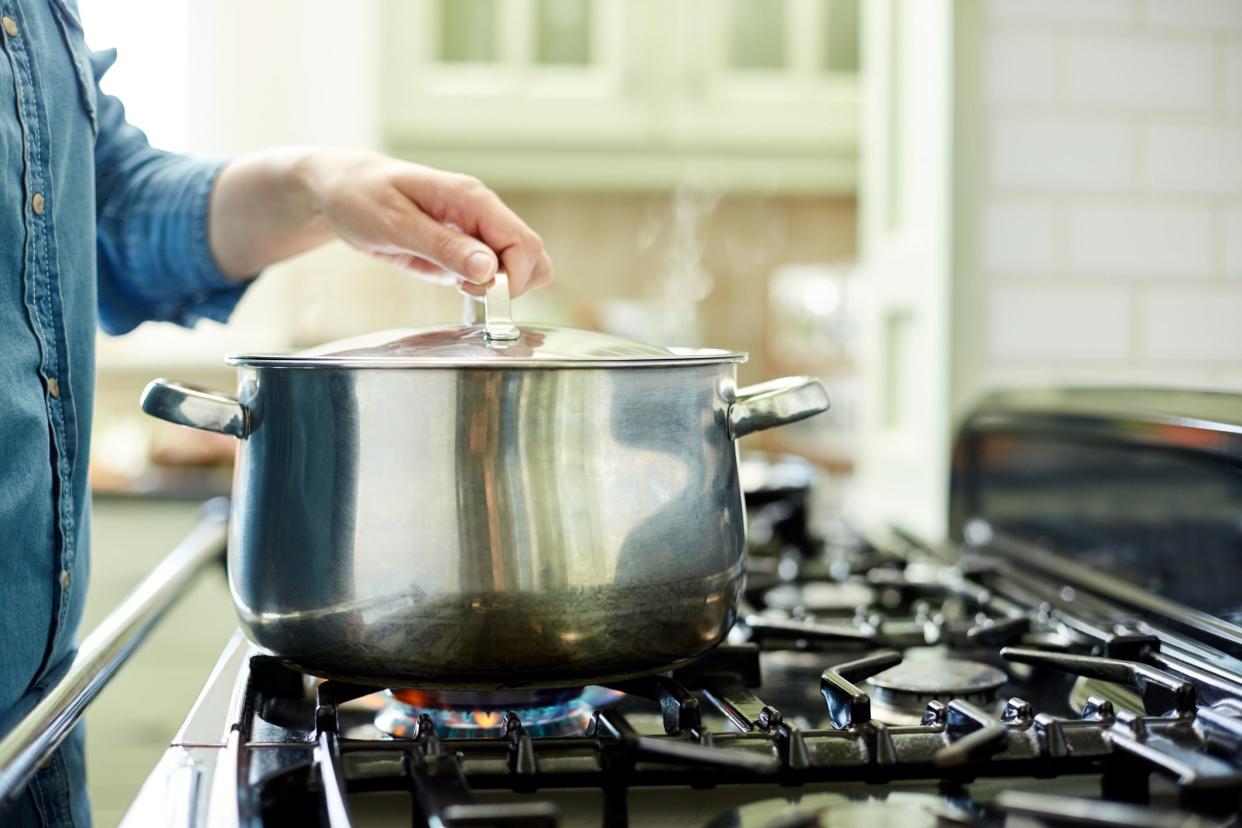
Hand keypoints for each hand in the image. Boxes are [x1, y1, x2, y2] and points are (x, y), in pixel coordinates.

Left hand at [302, 150, 552, 296]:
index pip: (524, 244)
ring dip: (500, 287)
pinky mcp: (466, 247)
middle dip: (512, 285)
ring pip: (521, 266)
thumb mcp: (396, 224)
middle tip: (467, 291)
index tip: (478, 293)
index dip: (512, 279)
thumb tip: (490, 270)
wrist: (340, 189)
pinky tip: (453, 282)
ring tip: (459, 285)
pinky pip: (495, 272)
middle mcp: (483, 213)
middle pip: (533, 256)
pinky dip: (485, 287)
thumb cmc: (361, 197)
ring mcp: (477, 231)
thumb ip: (445, 247)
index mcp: (472, 199)